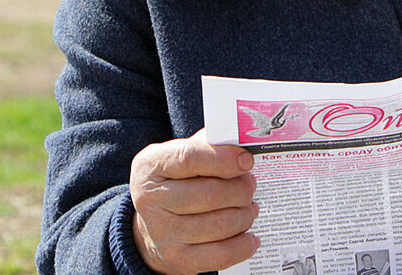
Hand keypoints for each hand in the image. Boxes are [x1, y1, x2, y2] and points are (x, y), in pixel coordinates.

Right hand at [130, 129, 259, 274]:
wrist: (153, 226)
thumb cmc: (176, 182)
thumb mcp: (179, 156)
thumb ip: (207, 145)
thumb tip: (242, 144)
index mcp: (151, 166)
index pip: (190, 157)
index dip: (224, 159)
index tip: (246, 161)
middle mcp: (151, 199)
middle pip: (210, 194)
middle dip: (241, 189)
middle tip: (250, 186)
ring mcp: (163, 232)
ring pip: (221, 224)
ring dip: (245, 215)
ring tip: (248, 208)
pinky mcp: (178, 259)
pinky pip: (221, 254)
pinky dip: (243, 244)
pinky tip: (250, 236)